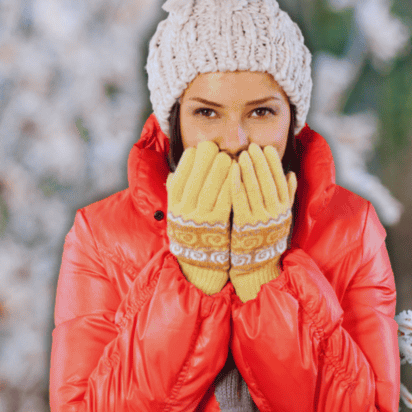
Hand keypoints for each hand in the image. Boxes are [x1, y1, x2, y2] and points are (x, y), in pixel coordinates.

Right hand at [166, 140, 231, 293]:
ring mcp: (201, 218)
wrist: (200, 264)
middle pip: (195, 178)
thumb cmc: (192, 233)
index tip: (197, 149)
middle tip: (216, 147)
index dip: (189, 161)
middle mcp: (185, 211)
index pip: (179, 176)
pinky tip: (237, 173)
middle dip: (206, 160)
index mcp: (174, 206)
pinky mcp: (218, 224)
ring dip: (220, 169)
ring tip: (228, 156)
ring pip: (210, 187)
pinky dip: (231, 184)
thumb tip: (174, 172)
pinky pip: (225, 200)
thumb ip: (177, 194)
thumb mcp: (178, 214)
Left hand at [230, 143, 296, 301]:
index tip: (267, 149)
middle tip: (253, 146)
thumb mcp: (282, 217)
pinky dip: (237, 183)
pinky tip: (232, 171)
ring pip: (255, 188)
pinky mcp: (245, 224)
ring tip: (243, 154)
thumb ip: (287, 196)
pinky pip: (240, 199)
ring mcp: (260, 219)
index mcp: (285, 209)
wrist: (257, 264)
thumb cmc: (267, 236)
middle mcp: (275, 213)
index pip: (282, 180)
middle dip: (260, 162)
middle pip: (268, 181)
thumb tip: (291, 174)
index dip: (274, 163)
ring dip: (249, 169)